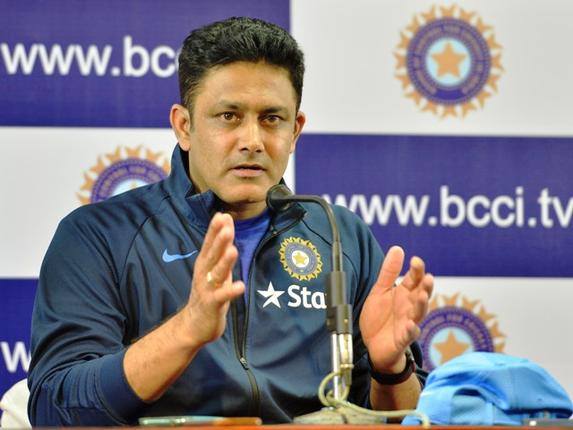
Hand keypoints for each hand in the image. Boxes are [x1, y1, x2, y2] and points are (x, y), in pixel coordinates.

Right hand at [183, 213, 244, 346]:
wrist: (194, 324)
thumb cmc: (209, 291)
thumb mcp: (215, 267)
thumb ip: (221, 246)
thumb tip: (225, 221)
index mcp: (205, 263)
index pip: (209, 243)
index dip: (215, 230)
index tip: (222, 215)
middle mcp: (204, 273)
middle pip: (212, 255)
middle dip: (219, 241)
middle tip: (226, 227)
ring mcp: (207, 289)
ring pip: (217, 273)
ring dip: (225, 262)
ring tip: (233, 250)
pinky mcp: (212, 304)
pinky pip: (222, 296)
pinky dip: (231, 291)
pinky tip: (240, 286)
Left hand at [359, 246, 432, 372]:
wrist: (372, 345)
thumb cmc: (380, 317)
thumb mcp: (381, 290)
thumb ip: (390, 271)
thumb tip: (398, 248)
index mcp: (405, 293)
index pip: (415, 278)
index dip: (417, 270)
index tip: (416, 260)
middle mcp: (409, 307)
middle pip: (421, 295)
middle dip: (425, 287)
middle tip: (427, 278)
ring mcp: (408, 322)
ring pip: (419, 313)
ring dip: (421, 305)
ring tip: (421, 297)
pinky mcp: (403, 338)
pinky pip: (409, 334)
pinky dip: (411, 330)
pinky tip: (411, 325)